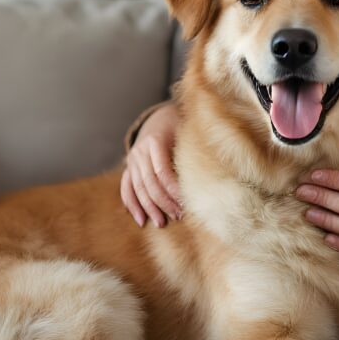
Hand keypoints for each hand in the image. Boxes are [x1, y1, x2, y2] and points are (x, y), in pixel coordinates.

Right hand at [120, 103, 182, 227]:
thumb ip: (193, 146)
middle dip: (163, 202)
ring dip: (149, 208)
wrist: (159, 116)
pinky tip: (139, 219)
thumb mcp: (187, 129)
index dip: (173, 189)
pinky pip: (126, 188)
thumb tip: (212, 168)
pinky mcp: (128, 167)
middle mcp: (140, 151)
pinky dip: (132, 204)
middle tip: (177, 216)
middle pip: (149, 183)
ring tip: (161, 223)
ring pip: (137, 188)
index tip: (186, 203)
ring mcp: (132, 160)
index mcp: (155, 141)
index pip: (162, 172)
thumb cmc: (179, 125)